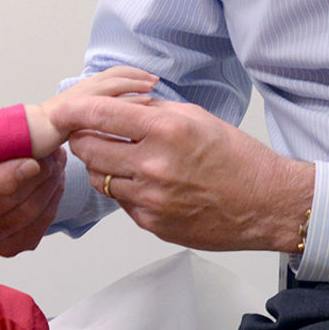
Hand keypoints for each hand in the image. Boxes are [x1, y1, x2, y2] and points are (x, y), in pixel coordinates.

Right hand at [0, 98, 65, 256]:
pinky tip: (53, 186)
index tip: (34, 162)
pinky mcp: (4, 246)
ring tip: (57, 166)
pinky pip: (33, 232)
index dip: (7, 179)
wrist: (7, 162)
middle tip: (54, 157)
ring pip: (23, 218)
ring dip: (48, 189)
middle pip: (4, 208)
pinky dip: (50, 207)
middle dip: (37, 180)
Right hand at [28, 66, 157, 156]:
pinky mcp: (77, 108)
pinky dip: (126, 100)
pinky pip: (105, 101)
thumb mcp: (75, 122)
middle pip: (114, 74)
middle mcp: (83, 89)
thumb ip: (90, 118)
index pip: (110, 75)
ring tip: (151, 87)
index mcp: (83, 91)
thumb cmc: (46, 132)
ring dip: (134, 83)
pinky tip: (139, 105)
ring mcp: (80, 97)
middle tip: (154, 79)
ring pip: (112, 83)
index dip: (130, 75)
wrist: (25, 134)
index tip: (147, 78)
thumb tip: (107, 124)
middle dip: (136, 75)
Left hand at [51, 96, 314, 251]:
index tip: (63, 108)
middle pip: (88, 150)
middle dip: (82, 137)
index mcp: (165, 131)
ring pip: (100, 178)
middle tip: (89, 131)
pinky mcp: (152, 224)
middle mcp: (153, 165)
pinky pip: (120, 201)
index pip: (100, 115)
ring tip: (122, 154)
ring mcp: (151, 199)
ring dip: (102, 163)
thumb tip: (120, 105)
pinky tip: (145, 179)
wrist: (265, 203)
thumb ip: (153, 110)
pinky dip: (124, 187)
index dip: (74, 111)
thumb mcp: (195, 116)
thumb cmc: (237, 157)